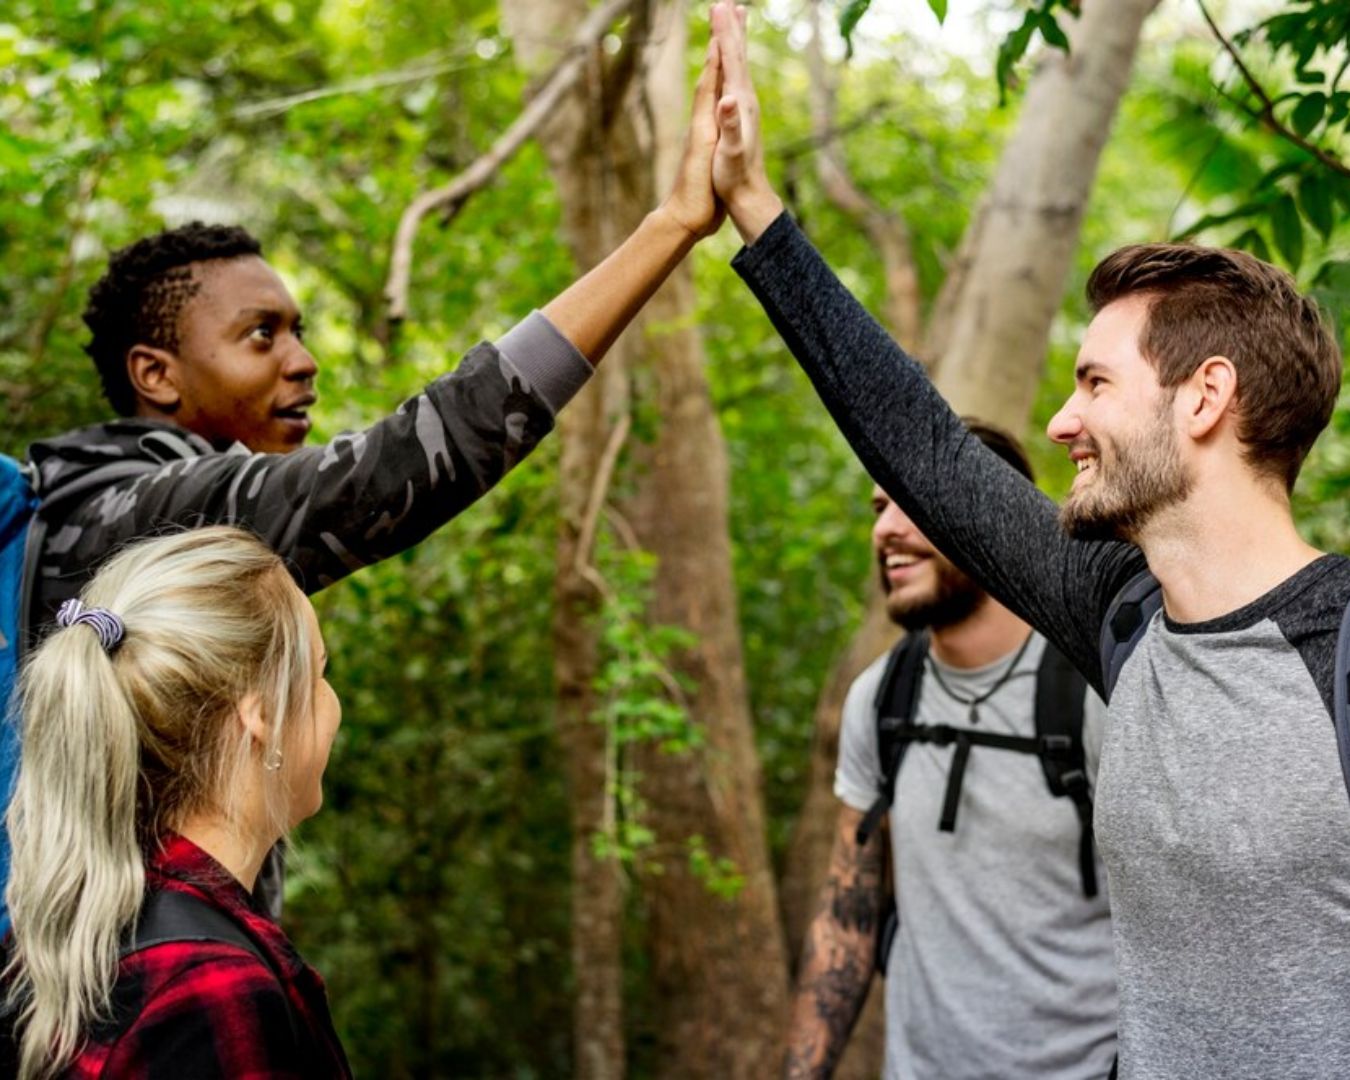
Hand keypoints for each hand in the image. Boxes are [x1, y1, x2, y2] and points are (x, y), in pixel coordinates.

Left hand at [658, 35, 725, 240]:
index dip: (717, 57)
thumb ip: (714, 132)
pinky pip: (717, 111)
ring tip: (724, 46)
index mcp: (703, 127)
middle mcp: (702, 126)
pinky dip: (722, 94)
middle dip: (718, 50)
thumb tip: (721, 105)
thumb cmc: (696, 196)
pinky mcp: (711, 146)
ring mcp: (705, 135)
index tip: (723, 26)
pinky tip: (725, 92)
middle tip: (722, 18)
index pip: (709, 84)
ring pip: (713, 93)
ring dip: (720, 68)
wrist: (684, 221)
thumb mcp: (705, 162)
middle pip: (710, 80)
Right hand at [710, 2, 782, 242]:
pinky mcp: (743, 115)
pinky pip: (737, 79)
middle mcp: (746, 100)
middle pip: (738, 56)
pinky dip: (733, 63)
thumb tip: (728, 99)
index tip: (719, 6)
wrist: (750, 196)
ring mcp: (746, 107)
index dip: (723, 33)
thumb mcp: (730, 152)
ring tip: (733, 20)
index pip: (731, 60)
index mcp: (740, 103)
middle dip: (731, 28)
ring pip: (740, 64)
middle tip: (727, 1)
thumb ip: (730, 125)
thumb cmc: (736, 177)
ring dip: (734, 41)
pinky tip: (732, 62)